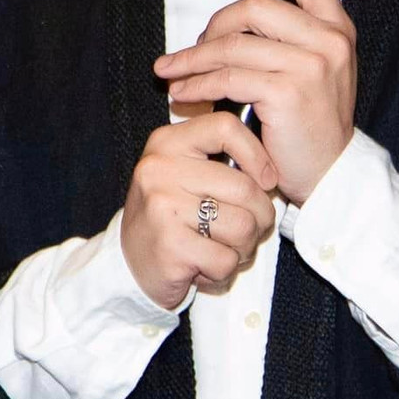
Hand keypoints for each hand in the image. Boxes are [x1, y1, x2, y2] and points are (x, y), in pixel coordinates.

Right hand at [120, 110, 277, 310]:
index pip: (226, 127)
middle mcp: (160, 169)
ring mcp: (162, 207)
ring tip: (223, 248)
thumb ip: (219, 158)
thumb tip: (269, 166)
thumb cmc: (170, 216)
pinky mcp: (169, 246)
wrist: (128, 264)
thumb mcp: (185, 173)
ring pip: (243, 226)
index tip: (265, 181)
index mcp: (167, 143)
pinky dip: (224, 270)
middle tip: (246, 230)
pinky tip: (205, 266)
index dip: (258, 155)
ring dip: (243, 247)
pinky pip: (226, 260)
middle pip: (245, 187)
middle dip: (260, 217)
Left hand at [153, 0, 356, 205]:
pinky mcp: (287, 92)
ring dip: (192, 59)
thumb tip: (230, 22)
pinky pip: (228, 78)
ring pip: (233, 46)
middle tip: (193, 48)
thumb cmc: (311, 125)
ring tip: (171, 73)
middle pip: (255, 8)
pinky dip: (197, 84)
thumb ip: (287, 40)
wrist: (330, 174)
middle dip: (214, 26)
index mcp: (337, 28)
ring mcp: (311, 65)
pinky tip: (184, 94)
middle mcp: (329, 40)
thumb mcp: (313, 72)